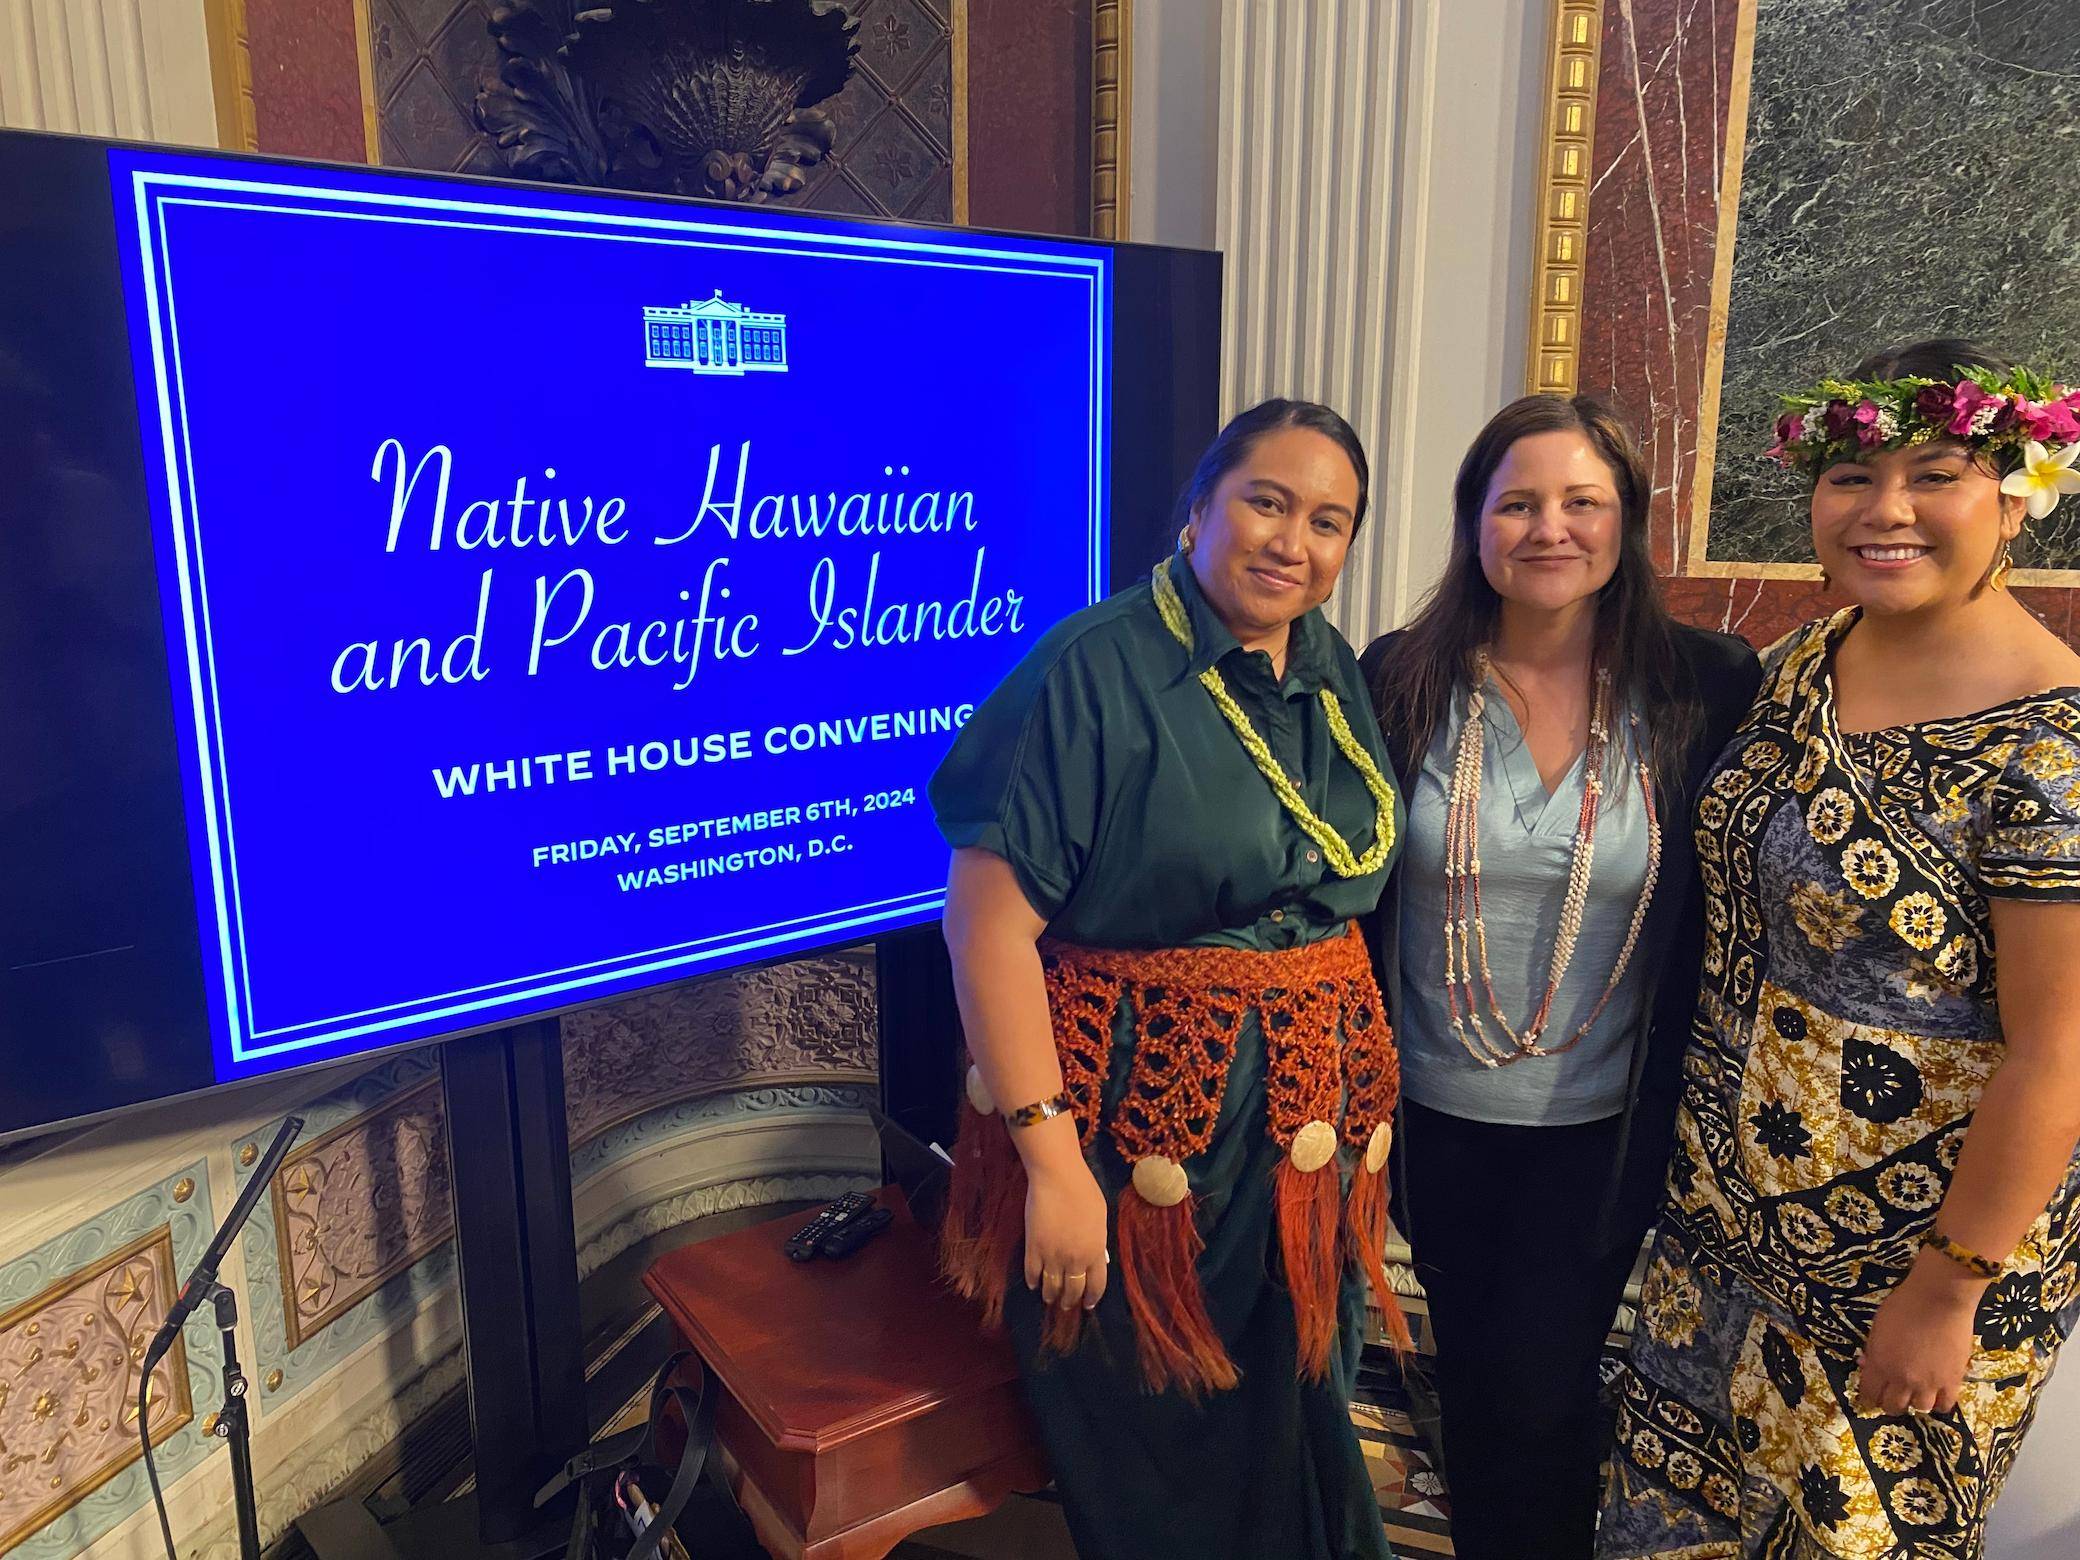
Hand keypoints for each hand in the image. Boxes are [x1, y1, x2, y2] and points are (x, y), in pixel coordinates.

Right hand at [1023, 1157, 1109, 1312]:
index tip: (1087, 1304)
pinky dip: (1033, 1282)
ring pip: (1051, 1287)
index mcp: (1095, 1252)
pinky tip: (1034, 1283)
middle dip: (1070, 1301)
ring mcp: (1052, 1256)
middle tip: (1066, 1304)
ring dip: (1051, 1296)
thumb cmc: (1084, 1191)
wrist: (1058, 1177)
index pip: (1096, 1286)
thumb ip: (1098, 1241)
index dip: (1091, 1298)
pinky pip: (1032, 1273)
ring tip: (1050, 1298)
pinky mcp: (1033, 1248)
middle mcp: (1075, 1260)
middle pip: (1072, 1291)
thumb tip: (1097, 1257)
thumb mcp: (1101, 1218)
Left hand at [1855, 1251, 1984, 1415]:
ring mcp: (1929, 1383)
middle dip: (1889, 1402)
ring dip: (1915, 1401)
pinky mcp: (1952, 1381)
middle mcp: (1902, 1379)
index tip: (1872, 1394)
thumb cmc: (1904, 1306)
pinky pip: (1945, 1405)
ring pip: (1918, 1408)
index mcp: (1880, 1364)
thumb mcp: (1877, 1327)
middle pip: (1893, 1406)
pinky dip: (1938, 1403)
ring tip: (1915, 1392)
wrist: (1939, 1299)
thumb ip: (1873, 1351)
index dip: (1869, 1396)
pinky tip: (1935, 1394)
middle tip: (1893, 1393)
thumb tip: (1867, 1365)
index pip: (1870, 1394)